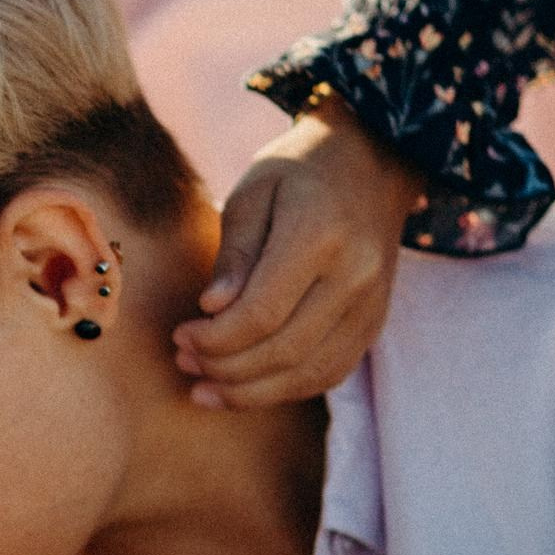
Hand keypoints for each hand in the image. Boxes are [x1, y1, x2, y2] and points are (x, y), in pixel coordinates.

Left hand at [173, 100, 422, 409]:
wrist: (371, 162)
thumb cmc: (299, 170)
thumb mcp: (252, 192)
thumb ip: (233, 253)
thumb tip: (211, 310)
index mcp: (320, 235)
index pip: (262, 313)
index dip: (215, 339)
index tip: (179, 335)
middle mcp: (355, 276)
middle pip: (285, 351)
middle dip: (225, 368)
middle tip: (184, 361)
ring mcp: (371, 304)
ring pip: (309, 374)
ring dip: (251, 392)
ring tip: (205, 388)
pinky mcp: (374, 323)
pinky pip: (330, 373)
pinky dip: (285, 389)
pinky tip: (245, 388)